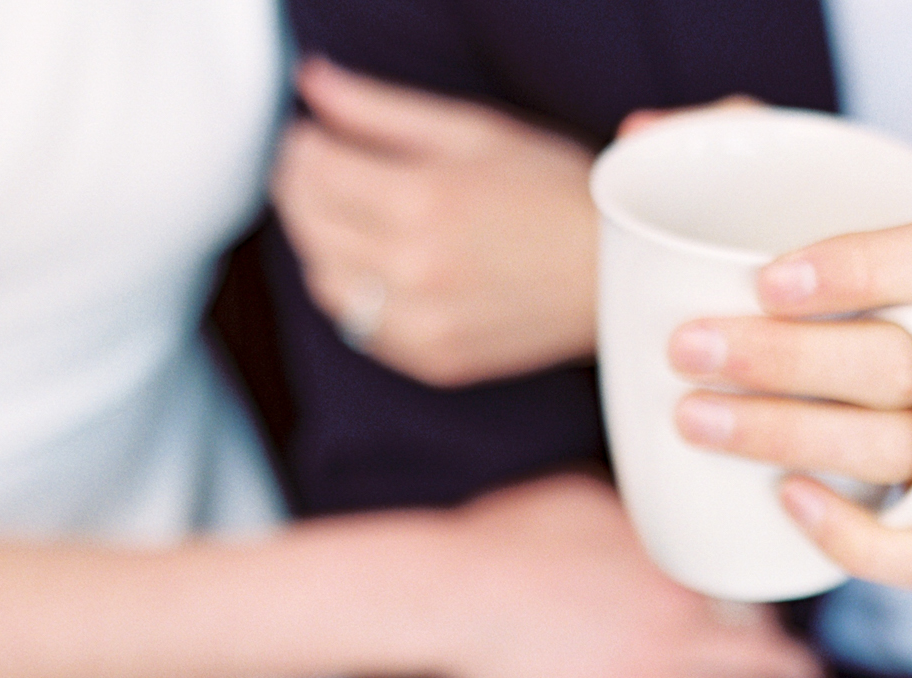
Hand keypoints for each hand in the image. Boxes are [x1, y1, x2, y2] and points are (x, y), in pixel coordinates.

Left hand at [274, 57, 598, 386]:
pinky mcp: (432, 361)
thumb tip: (312, 82)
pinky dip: (351, 294)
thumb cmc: (556, 195)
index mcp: (421, 201)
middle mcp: (414, 270)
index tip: (310, 135)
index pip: (312, 170)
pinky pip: (358, 328)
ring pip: (323, 283)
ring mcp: (421, 324)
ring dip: (319, 245)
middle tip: (317, 169)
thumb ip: (381, 109)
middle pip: (308, 226)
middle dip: (298, 190)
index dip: (300, 146)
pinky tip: (376, 268)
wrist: (613, 276)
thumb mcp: (472, 131)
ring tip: (344, 218)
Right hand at [423, 474, 832, 677]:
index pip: (737, 569)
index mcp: (669, 542)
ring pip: (761, 670)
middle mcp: (686, 591)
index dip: (752, 591)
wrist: (459, 596)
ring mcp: (673, 648)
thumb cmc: (497, 544)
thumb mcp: (577, 499)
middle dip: (785, 646)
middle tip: (808, 661)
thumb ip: (627, 518)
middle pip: (757, 620)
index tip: (758, 606)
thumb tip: (646, 525)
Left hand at [667, 206, 911, 587]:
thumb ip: (814, 173)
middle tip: (691, 349)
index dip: (865, 268)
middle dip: (786, 362)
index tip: (766, 278)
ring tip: (694, 417)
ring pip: (897, 451)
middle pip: (907, 364)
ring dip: (786, 438)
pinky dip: (853, 539)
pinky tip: (783, 501)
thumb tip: (644, 136)